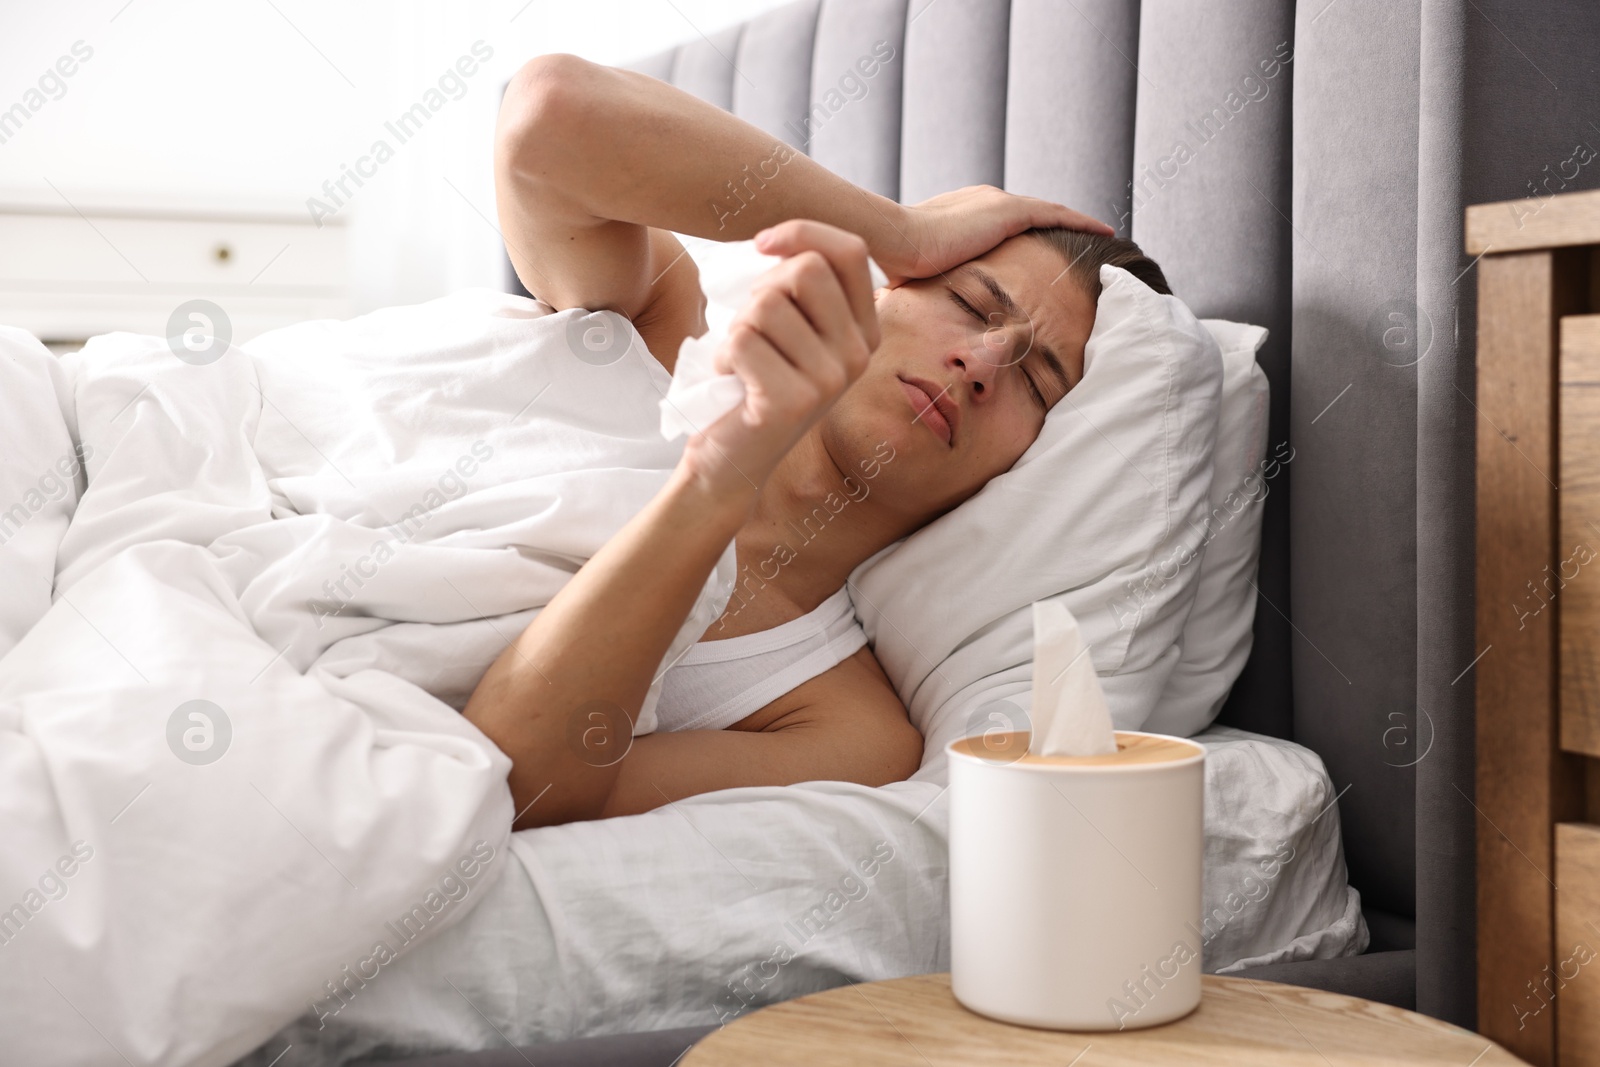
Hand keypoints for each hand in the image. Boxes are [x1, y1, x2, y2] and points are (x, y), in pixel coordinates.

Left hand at [677, 219, 879, 501]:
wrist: (731, 459)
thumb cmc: (752, 381)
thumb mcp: (786, 325)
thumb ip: (795, 284)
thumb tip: (773, 240)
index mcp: (865, 329)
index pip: (849, 250)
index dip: (802, 232)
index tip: (761, 244)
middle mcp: (859, 354)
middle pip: (806, 270)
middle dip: (761, 289)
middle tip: (750, 329)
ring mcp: (831, 380)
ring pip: (766, 305)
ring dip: (736, 328)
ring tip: (741, 361)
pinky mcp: (795, 401)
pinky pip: (742, 339)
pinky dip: (722, 355)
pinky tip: (732, 382)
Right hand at [879, 184, 1113, 284]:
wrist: (895, 241)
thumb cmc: (897, 265)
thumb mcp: (919, 275)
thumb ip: (928, 284)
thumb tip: (918, 311)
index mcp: (962, 213)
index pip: (1004, 223)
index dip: (1026, 234)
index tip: (1042, 248)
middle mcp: (983, 201)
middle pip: (1031, 214)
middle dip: (1056, 225)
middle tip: (1083, 240)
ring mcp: (995, 203)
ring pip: (1048, 211)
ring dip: (1074, 222)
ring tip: (1100, 234)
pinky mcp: (1007, 211)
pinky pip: (1056, 214)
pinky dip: (1080, 220)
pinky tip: (1103, 229)